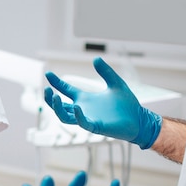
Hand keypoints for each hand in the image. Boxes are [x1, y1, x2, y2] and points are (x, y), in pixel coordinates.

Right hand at [44, 57, 161, 148]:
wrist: (139, 119)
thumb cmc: (128, 105)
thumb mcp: (116, 83)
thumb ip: (106, 72)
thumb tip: (96, 58)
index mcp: (86, 99)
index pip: (66, 90)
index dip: (57, 83)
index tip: (48, 73)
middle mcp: (83, 109)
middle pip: (59, 106)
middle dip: (49, 99)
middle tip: (46, 90)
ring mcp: (88, 118)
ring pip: (64, 116)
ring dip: (57, 108)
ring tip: (54, 97)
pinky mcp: (96, 126)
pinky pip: (82, 122)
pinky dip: (78, 115)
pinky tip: (77, 106)